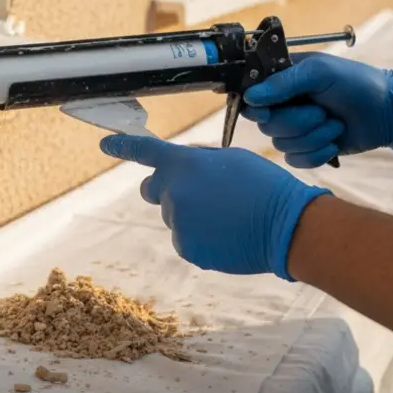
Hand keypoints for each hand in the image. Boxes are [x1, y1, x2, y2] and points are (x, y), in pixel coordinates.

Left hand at [101, 135, 329, 279]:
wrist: (287, 225)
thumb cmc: (264, 186)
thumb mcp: (230, 159)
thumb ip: (197, 163)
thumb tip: (184, 172)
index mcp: (183, 163)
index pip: (144, 151)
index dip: (122, 146)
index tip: (106, 144)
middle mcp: (173, 192)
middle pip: (151, 189)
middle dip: (165, 190)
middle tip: (197, 195)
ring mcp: (178, 223)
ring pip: (175, 218)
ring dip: (192, 217)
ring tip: (228, 217)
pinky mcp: (187, 248)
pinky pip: (187, 241)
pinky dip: (202, 239)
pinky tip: (228, 236)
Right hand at [241, 53, 392, 168]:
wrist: (390, 112)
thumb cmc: (357, 84)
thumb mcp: (320, 73)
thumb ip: (284, 82)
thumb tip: (250, 98)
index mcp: (281, 80)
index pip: (251, 96)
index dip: (256, 107)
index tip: (268, 110)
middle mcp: (283, 104)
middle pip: (266, 125)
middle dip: (297, 122)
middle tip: (322, 112)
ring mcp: (294, 128)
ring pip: (281, 144)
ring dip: (313, 137)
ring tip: (335, 125)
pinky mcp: (306, 149)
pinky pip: (295, 161)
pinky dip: (316, 154)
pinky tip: (334, 144)